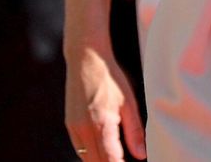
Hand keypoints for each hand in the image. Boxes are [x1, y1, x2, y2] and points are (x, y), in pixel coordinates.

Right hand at [64, 40, 146, 160]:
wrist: (86, 60)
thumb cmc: (111, 79)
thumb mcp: (129, 103)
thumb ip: (135, 131)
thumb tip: (141, 154)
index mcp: (102, 124)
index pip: (110, 159)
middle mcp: (84, 129)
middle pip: (96, 161)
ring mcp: (74, 127)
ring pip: (85, 157)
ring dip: (99, 161)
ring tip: (115, 158)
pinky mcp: (69, 124)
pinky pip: (79, 148)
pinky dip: (89, 154)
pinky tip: (101, 152)